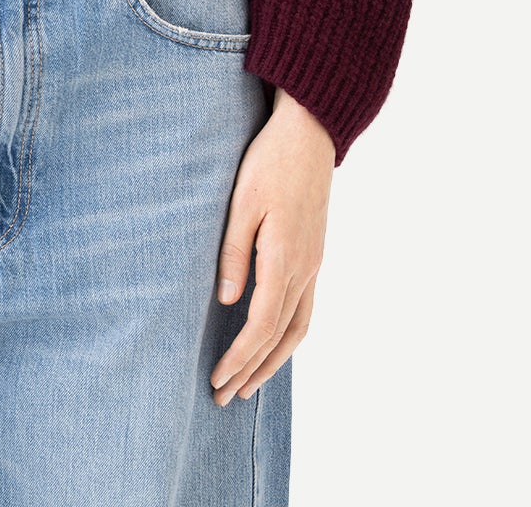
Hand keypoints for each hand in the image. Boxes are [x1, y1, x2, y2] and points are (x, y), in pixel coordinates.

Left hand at [210, 85, 333, 404]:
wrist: (312, 132)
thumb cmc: (270, 161)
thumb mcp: (242, 201)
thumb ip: (234, 252)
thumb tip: (227, 302)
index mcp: (284, 258)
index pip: (260, 325)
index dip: (238, 357)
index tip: (215, 379)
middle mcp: (304, 269)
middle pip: (279, 337)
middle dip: (252, 371)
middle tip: (224, 397)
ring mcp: (313, 263)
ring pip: (297, 328)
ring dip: (273, 361)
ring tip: (249, 384)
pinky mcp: (314, 254)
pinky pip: (305, 309)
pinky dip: (288, 337)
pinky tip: (274, 343)